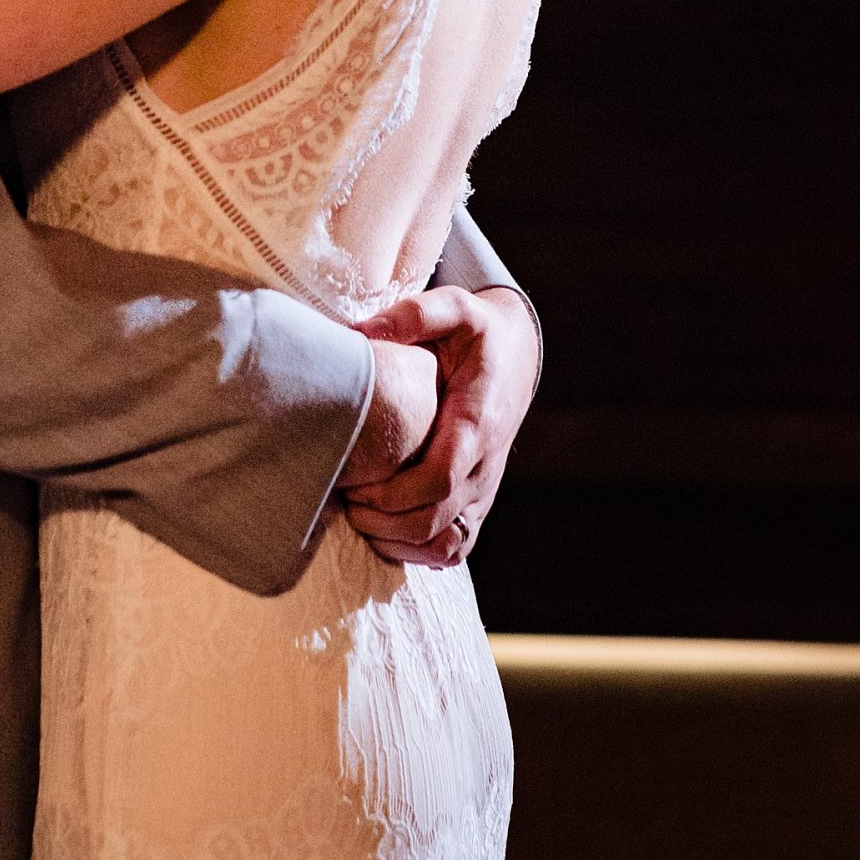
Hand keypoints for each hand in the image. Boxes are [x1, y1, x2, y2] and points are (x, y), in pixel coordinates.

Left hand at [342, 286, 537, 568]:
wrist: (516, 355)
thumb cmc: (476, 331)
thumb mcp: (454, 308)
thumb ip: (413, 315)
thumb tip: (360, 333)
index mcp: (476, 422)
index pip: (439, 479)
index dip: (393, 495)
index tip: (354, 484)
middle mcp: (484, 464)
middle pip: (435, 520)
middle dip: (383, 522)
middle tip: (343, 501)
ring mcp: (483, 488)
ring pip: (445, 544)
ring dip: (398, 542)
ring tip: (358, 516)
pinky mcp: (478, 500)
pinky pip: (454, 547)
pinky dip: (418, 551)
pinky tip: (384, 529)